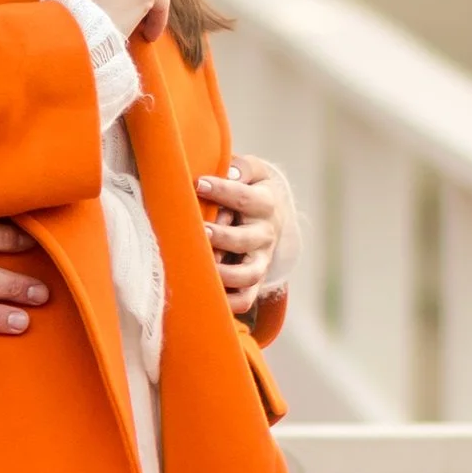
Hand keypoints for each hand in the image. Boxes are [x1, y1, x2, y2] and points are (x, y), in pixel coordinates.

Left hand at [198, 154, 297, 318]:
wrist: (273, 214)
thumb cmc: (252, 187)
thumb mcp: (253, 171)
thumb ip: (241, 169)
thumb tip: (228, 174)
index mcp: (266, 204)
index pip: (246, 198)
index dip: (223, 191)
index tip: (198, 184)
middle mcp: (266, 234)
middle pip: (248, 240)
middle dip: (223, 237)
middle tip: (201, 231)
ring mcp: (261, 260)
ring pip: (248, 274)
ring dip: (225, 274)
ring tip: (203, 265)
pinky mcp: (253, 281)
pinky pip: (245, 300)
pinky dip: (229, 303)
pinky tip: (208, 295)